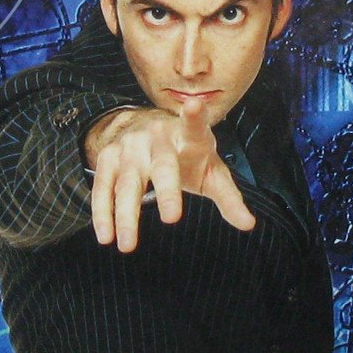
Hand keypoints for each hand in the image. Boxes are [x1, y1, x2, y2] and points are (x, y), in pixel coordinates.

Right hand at [84, 101, 255, 251]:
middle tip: (172, 218)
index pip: (195, 127)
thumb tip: (249, 224)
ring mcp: (131, 145)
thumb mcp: (212, 172)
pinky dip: (103, 212)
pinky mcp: (109, 156)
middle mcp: (159, 136)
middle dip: (168, 190)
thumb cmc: (190, 157)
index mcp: (190, 136)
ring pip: (129, 181)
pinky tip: (106, 236)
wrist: (148, 130)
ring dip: (127, 215)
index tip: (195, 106)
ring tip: (128, 246)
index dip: (195, 117)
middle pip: (163, 164)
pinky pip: (103, 186)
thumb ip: (229, 198)